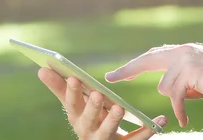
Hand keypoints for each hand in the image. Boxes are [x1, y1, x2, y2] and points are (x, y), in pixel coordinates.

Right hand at [38, 67, 167, 139]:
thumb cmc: (87, 119)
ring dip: (113, 120)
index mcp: (77, 118)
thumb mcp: (75, 105)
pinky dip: (149, 130)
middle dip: (92, 108)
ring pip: (109, 133)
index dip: (71, 91)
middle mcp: (88, 132)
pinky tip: (161, 119)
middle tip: (97, 94)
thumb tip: (41, 68)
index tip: (73, 76)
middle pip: (88, 121)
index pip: (71, 104)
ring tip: (119, 107)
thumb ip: (60, 87)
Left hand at [105, 43, 202, 127]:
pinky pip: (175, 97)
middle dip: (127, 70)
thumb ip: (183, 80)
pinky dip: (180, 110)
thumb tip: (169, 91)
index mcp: (183, 50)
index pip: (153, 55)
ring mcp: (184, 60)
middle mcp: (181, 51)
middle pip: (147, 60)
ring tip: (195, 103)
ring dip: (178, 100)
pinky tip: (184, 119)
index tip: (119, 71)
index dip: (136, 63)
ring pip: (165, 87)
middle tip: (110, 78)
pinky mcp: (189, 73)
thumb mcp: (200, 77)